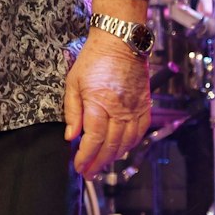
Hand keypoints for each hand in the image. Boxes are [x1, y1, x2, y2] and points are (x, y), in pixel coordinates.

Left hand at [64, 30, 151, 177]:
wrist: (120, 41)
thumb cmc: (94, 58)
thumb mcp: (73, 82)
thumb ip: (72, 111)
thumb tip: (70, 136)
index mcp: (100, 103)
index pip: (94, 139)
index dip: (86, 156)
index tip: (79, 166)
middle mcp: (120, 109)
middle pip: (110, 145)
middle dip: (98, 163)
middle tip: (88, 172)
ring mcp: (134, 108)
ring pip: (126, 142)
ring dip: (114, 157)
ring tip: (102, 165)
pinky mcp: (144, 105)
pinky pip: (140, 132)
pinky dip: (131, 144)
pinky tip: (121, 150)